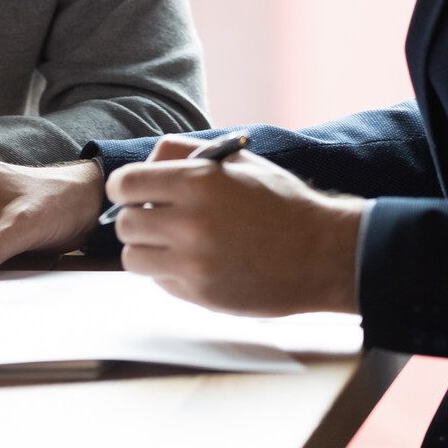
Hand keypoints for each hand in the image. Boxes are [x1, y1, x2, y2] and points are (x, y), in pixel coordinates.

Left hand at [107, 134, 363, 316]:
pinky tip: (198, 264)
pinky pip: (160, 283)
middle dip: (137, 219)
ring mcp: (194, 263)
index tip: (133, 193)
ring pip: (133, 258)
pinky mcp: (201, 295)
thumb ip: (186, 153)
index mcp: (198, 182)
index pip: (125, 184)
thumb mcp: (237, 161)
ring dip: (147, 250)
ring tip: (173, 244)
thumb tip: (146, 163)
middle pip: (125, 224)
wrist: (322, 253)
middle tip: (158, 220)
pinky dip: (169, 274)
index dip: (125, 188)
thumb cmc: (280, 203)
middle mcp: (190, 223)